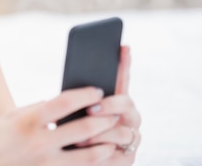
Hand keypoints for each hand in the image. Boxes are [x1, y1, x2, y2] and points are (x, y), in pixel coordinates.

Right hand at [0, 87, 120, 165]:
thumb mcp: (9, 118)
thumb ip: (34, 108)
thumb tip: (58, 102)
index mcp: (28, 121)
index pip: (65, 102)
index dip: (85, 95)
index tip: (98, 91)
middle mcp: (39, 143)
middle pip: (83, 128)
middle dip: (104, 119)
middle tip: (115, 113)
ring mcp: (47, 165)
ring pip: (90, 155)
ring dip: (107, 145)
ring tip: (114, 137)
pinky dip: (97, 163)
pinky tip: (104, 157)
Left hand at [82, 45, 141, 164]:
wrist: (72, 159)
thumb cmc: (71, 132)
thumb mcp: (71, 113)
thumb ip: (78, 98)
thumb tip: (73, 77)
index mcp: (115, 100)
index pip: (122, 78)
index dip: (124, 63)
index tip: (123, 47)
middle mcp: (128, 116)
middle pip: (127, 103)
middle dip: (109, 105)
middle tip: (91, 108)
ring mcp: (130, 136)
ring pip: (123, 131)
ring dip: (101, 133)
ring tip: (80, 136)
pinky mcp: (128, 157)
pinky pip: (119, 153)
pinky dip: (101, 151)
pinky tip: (86, 149)